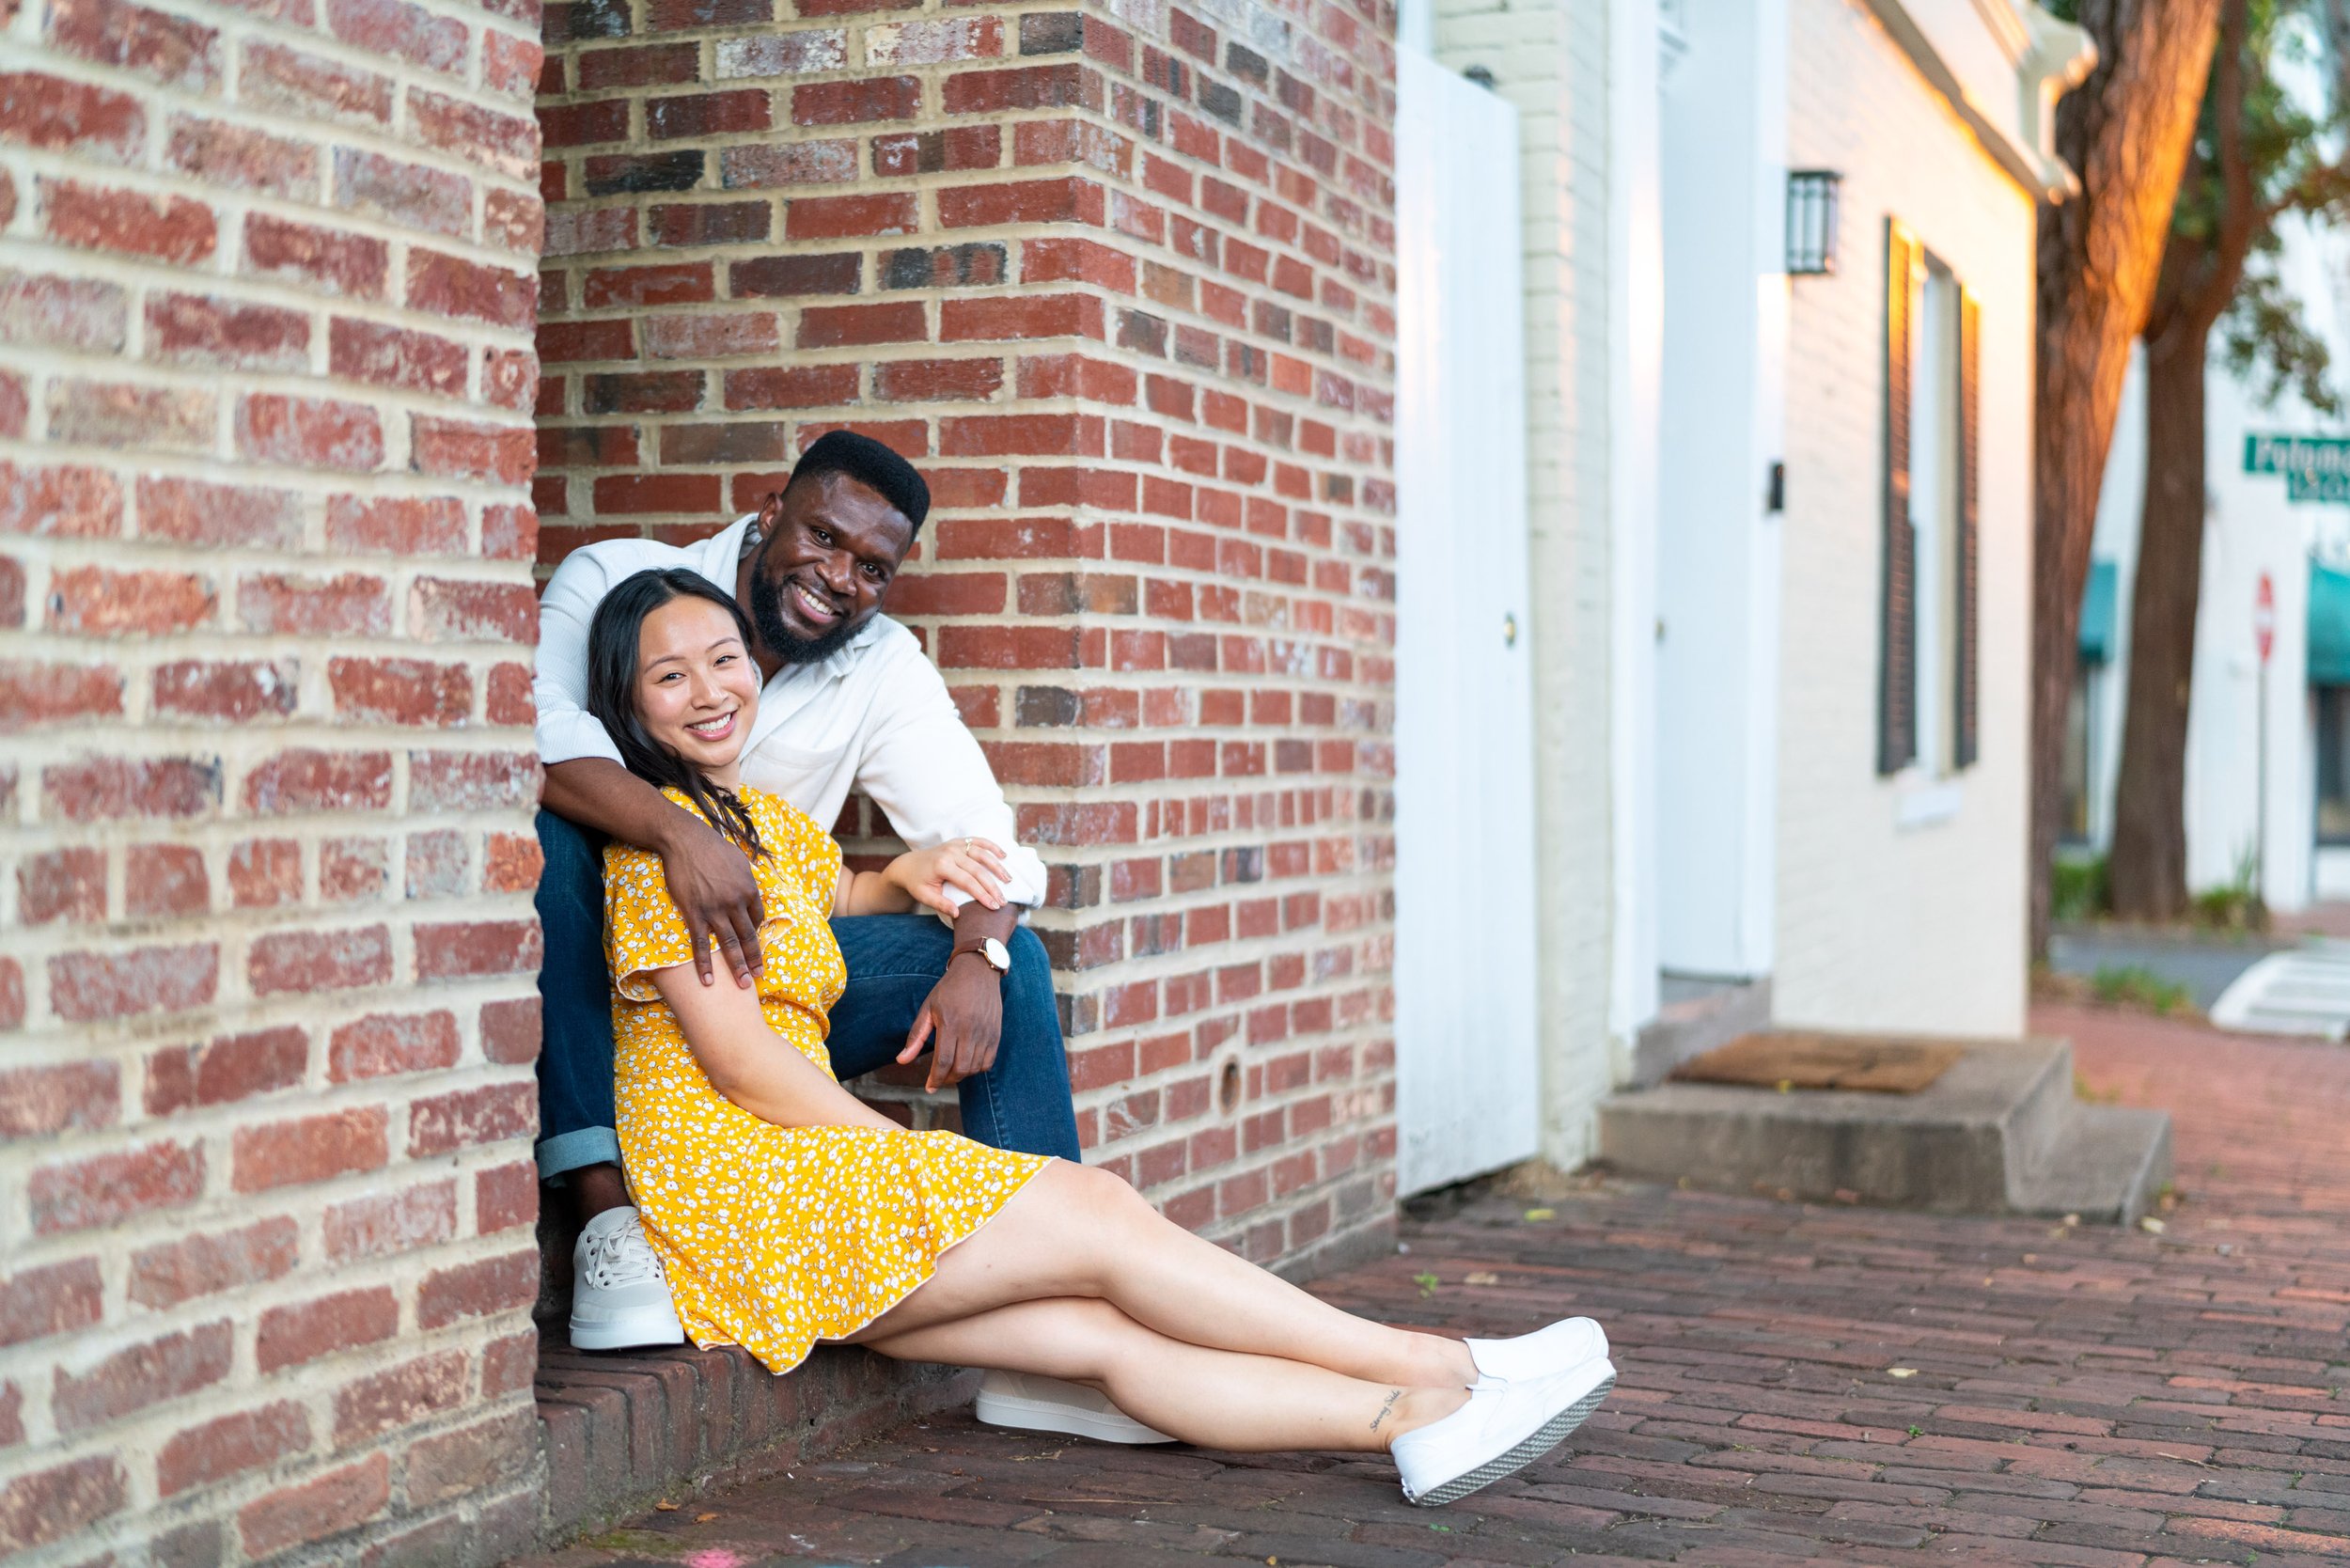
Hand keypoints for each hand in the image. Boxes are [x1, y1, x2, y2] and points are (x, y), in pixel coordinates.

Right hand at [658, 817, 765, 987]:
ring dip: (737, 967)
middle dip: (754, 959)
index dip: (755, 933)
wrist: (685, 840)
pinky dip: (704, 964)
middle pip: (748, 936)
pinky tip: (708, 980)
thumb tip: (751, 891)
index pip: (757, 918)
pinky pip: (701, 944)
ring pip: (729, 944)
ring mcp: (715, 909)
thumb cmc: (712, 847)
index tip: (753, 944)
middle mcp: (735, 902)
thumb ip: (747, 879)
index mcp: (749, 889)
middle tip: (758, 977)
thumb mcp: (739, 860)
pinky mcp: (694, 913)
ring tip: (743, 985)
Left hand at [884, 837, 1008, 919]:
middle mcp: (950, 853)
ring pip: (981, 853)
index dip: (982, 895)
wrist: (908, 865)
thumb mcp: (924, 896)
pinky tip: (1003, 855)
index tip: (994, 906)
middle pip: (977, 869)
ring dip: (997, 866)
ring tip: (1008, 879)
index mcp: (942, 866)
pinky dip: (991, 846)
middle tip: (1003, 900)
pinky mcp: (957, 842)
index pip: (968, 882)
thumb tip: (958, 913)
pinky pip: (977, 841)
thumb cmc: (916, 883)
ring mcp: (955, 845)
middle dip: (993, 886)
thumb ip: (941, 904)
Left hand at [897, 954, 1003, 1090]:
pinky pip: (988, 1061)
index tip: (929, 1087)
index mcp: (951, 1023)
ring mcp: (986, 1032)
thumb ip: (916, 1036)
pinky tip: (968, 1063)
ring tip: (951, 1071)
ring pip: (975, 1067)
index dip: (935, 1079)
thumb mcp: (928, 1008)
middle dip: (947, 1079)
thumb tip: (901, 1061)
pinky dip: (977, 1068)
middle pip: (960, 1068)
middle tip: (938, 1079)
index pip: (943, 1061)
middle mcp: (970, 1030)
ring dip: (962, 1075)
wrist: (978, 971)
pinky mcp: (996, 1033)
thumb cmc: (949, 989)